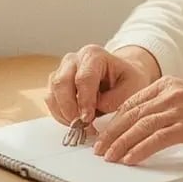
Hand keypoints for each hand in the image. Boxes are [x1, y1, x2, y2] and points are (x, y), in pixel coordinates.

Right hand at [45, 44, 159, 124]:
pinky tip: (75, 122)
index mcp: (94, 55)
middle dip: (70, 108)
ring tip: (81, 127)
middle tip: (81, 126)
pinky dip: (60, 115)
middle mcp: (75, 59)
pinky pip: (51, 101)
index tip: (89, 119)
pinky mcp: (57, 84)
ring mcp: (63, 70)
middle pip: (62, 83)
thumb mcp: (131, 88)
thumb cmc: (128, 80)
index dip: (84, 101)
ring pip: (53, 93)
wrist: (122, 76)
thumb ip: (112, 100)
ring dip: (64, 114)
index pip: (84, 78)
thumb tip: (90, 113)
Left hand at [93, 76, 182, 164]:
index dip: (114, 119)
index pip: (132, 102)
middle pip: (131, 115)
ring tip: (109, 157)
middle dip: (111, 133)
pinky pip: (155, 139)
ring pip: (139, 127)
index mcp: (168, 84)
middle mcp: (169, 93)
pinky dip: (139, 150)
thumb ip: (167, 103)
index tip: (103, 133)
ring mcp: (178, 109)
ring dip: (120, 144)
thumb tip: (145, 121)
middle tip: (98, 149)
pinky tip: (130, 159)